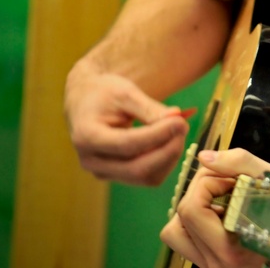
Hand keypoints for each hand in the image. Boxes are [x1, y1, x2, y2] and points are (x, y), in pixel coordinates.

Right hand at [64, 62, 190, 185]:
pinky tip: (170, 141)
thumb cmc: (104, 93)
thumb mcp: (125, 92)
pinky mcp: (116, 175)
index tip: (180, 122)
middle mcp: (92, 161)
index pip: (127, 144)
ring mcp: (103, 172)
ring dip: (169, 157)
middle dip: (168, 151)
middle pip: (137, 169)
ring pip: (146, 177)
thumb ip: (150, 108)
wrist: (85, 102)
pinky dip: (165, 162)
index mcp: (87, 136)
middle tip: (184, 126)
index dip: (158, 135)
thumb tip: (177, 118)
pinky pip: (148, 177)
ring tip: (178, 131)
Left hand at [163, 148, 269, 267]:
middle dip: (199, 191)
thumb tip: (205, 158)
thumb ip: (235, 162)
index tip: (233, 179)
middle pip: (179, 218)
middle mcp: (218, 265)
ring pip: (176, 231)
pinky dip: (196, 221)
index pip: (191, 208)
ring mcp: (213, 266)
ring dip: (192, 209)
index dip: (209, 182)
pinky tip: (220, 213)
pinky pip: (186, 239)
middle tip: (226, 185)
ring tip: (220, 200)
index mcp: (231, 249)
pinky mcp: (211, 262)